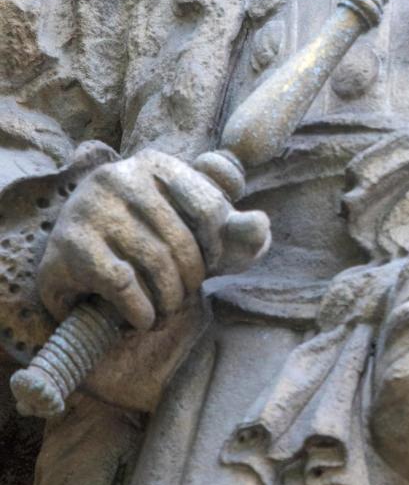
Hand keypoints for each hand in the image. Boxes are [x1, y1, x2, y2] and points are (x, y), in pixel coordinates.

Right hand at [38, 150, 269, 330]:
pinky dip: (141, 312)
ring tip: (163, 312)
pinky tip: (141, 320)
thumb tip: (261, 225)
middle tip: (181, 297)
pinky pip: (124, 285)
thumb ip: (234, 229)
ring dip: (168, 301)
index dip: (218, 248)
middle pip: (183, 241)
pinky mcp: (70, 246)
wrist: (73, 270)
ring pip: (156, 264)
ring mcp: (90, 208)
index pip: (210, 208)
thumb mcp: (195, 232)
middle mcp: (119, 176)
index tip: (208, 267)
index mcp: (154, 164)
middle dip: (190, 281)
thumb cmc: (144, 245)